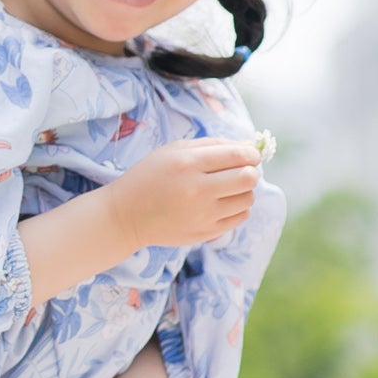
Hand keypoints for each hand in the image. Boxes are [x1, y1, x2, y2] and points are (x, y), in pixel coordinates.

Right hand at [115, 131, 265, 254]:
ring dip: (244, 191)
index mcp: (187, 163)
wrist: (126, 216)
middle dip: (251, 171)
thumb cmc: (149, 177)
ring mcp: (202, 214)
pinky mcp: (205, 232)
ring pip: (247, 199)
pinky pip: (240, 218)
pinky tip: (222, 203)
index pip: (237, 156)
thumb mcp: (173, 150)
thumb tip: (248, 147)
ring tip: (228, 188)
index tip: (251, 155)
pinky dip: (238, 208)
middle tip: (242, 171)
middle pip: (248, 178)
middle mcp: (197, 190)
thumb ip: (211, 144)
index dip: (251, 154)